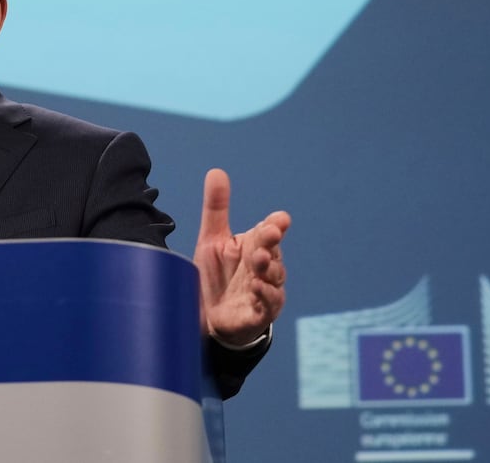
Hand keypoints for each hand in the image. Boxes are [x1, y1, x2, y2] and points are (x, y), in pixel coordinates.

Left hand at [193, 168, 288, 347]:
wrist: (209, 319)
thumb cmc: (216, 276)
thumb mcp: (212, 239)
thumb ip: (216, 208)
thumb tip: (216, 171)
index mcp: (254, 246)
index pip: (270, 232)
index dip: (275, 225)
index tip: (279, 219)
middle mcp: (264, 267)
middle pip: (274, 251)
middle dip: (272, 243)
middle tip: (268, 234)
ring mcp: (265, 290)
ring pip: (275, 277)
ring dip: (269, 268)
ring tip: (259, 259)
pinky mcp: (260, 313)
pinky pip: (268, 303)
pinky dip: (265, 294)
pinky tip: (257, 286)